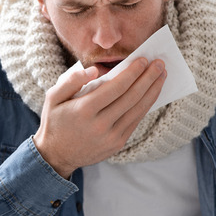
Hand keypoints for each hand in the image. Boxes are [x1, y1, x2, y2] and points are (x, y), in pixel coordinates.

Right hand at [33, 57, 165, 178]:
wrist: (57, 155)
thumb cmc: (55, 121)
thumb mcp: (53, 97)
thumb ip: (72, 80)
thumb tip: (95, 70)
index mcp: (84, 110)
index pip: (116, 88)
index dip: (132, 73)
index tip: (143, 60)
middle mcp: (100, 124)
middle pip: (131, 97)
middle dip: (148, 78)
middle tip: (159, 64)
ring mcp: (111, 136)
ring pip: (138, 110)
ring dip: (152, 91)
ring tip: (161, 76)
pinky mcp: (117, 143)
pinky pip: (135, 121)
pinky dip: (146, 105)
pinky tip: (151, 93)